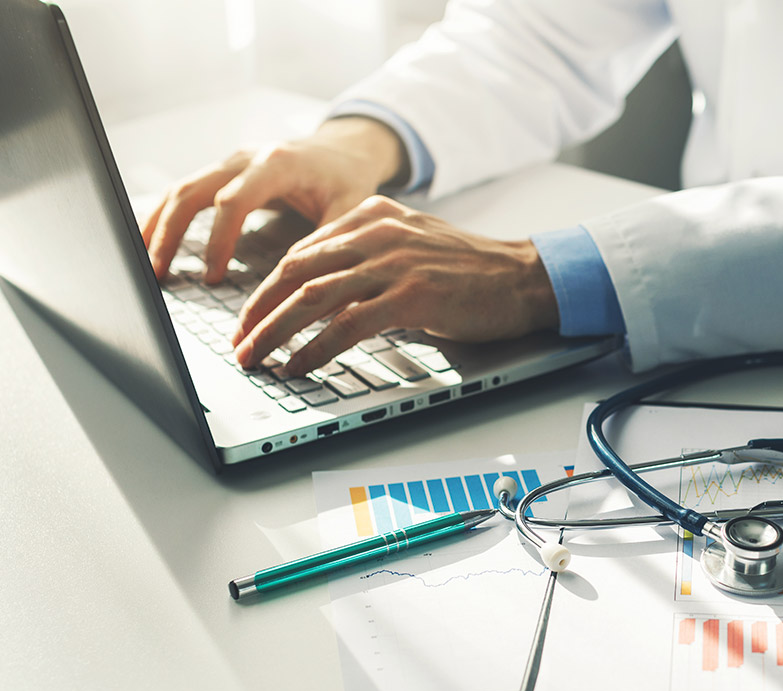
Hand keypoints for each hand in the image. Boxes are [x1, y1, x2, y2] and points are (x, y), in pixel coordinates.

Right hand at [140, 116, 407, 282]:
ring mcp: (230, 163)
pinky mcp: (222, 173)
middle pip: (193, 191)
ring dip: (157, 226)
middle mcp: (246, 158)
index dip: (219, 240)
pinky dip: (164, 216)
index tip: (213, 277)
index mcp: (277, 164)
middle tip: (157, 274)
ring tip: (143, 264)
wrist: (344, 150)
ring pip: (180, 189)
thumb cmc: (347, 180)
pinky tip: (149, 243)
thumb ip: (329, 240)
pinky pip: (184, 192)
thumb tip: (303, 284)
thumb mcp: (350, 209)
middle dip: (170, 233)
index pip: (234, 201)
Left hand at [231, 195, 560, 375]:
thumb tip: (325, 294)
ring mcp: (394, 263)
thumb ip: (370, 257)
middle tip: (239, 342)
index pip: (303, 251)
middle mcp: (378, 233)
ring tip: (256, 358)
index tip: (250, 317)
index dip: (269, 288)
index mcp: (373, 215)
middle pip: (296, 270)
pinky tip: (300, 365)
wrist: (525, 278)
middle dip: (259, 310)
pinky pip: (347, 324)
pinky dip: (316, 348)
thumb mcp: (414, 246)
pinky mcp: (411, 296)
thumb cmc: (473, 271)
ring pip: (313, 297)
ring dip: (276, 332)